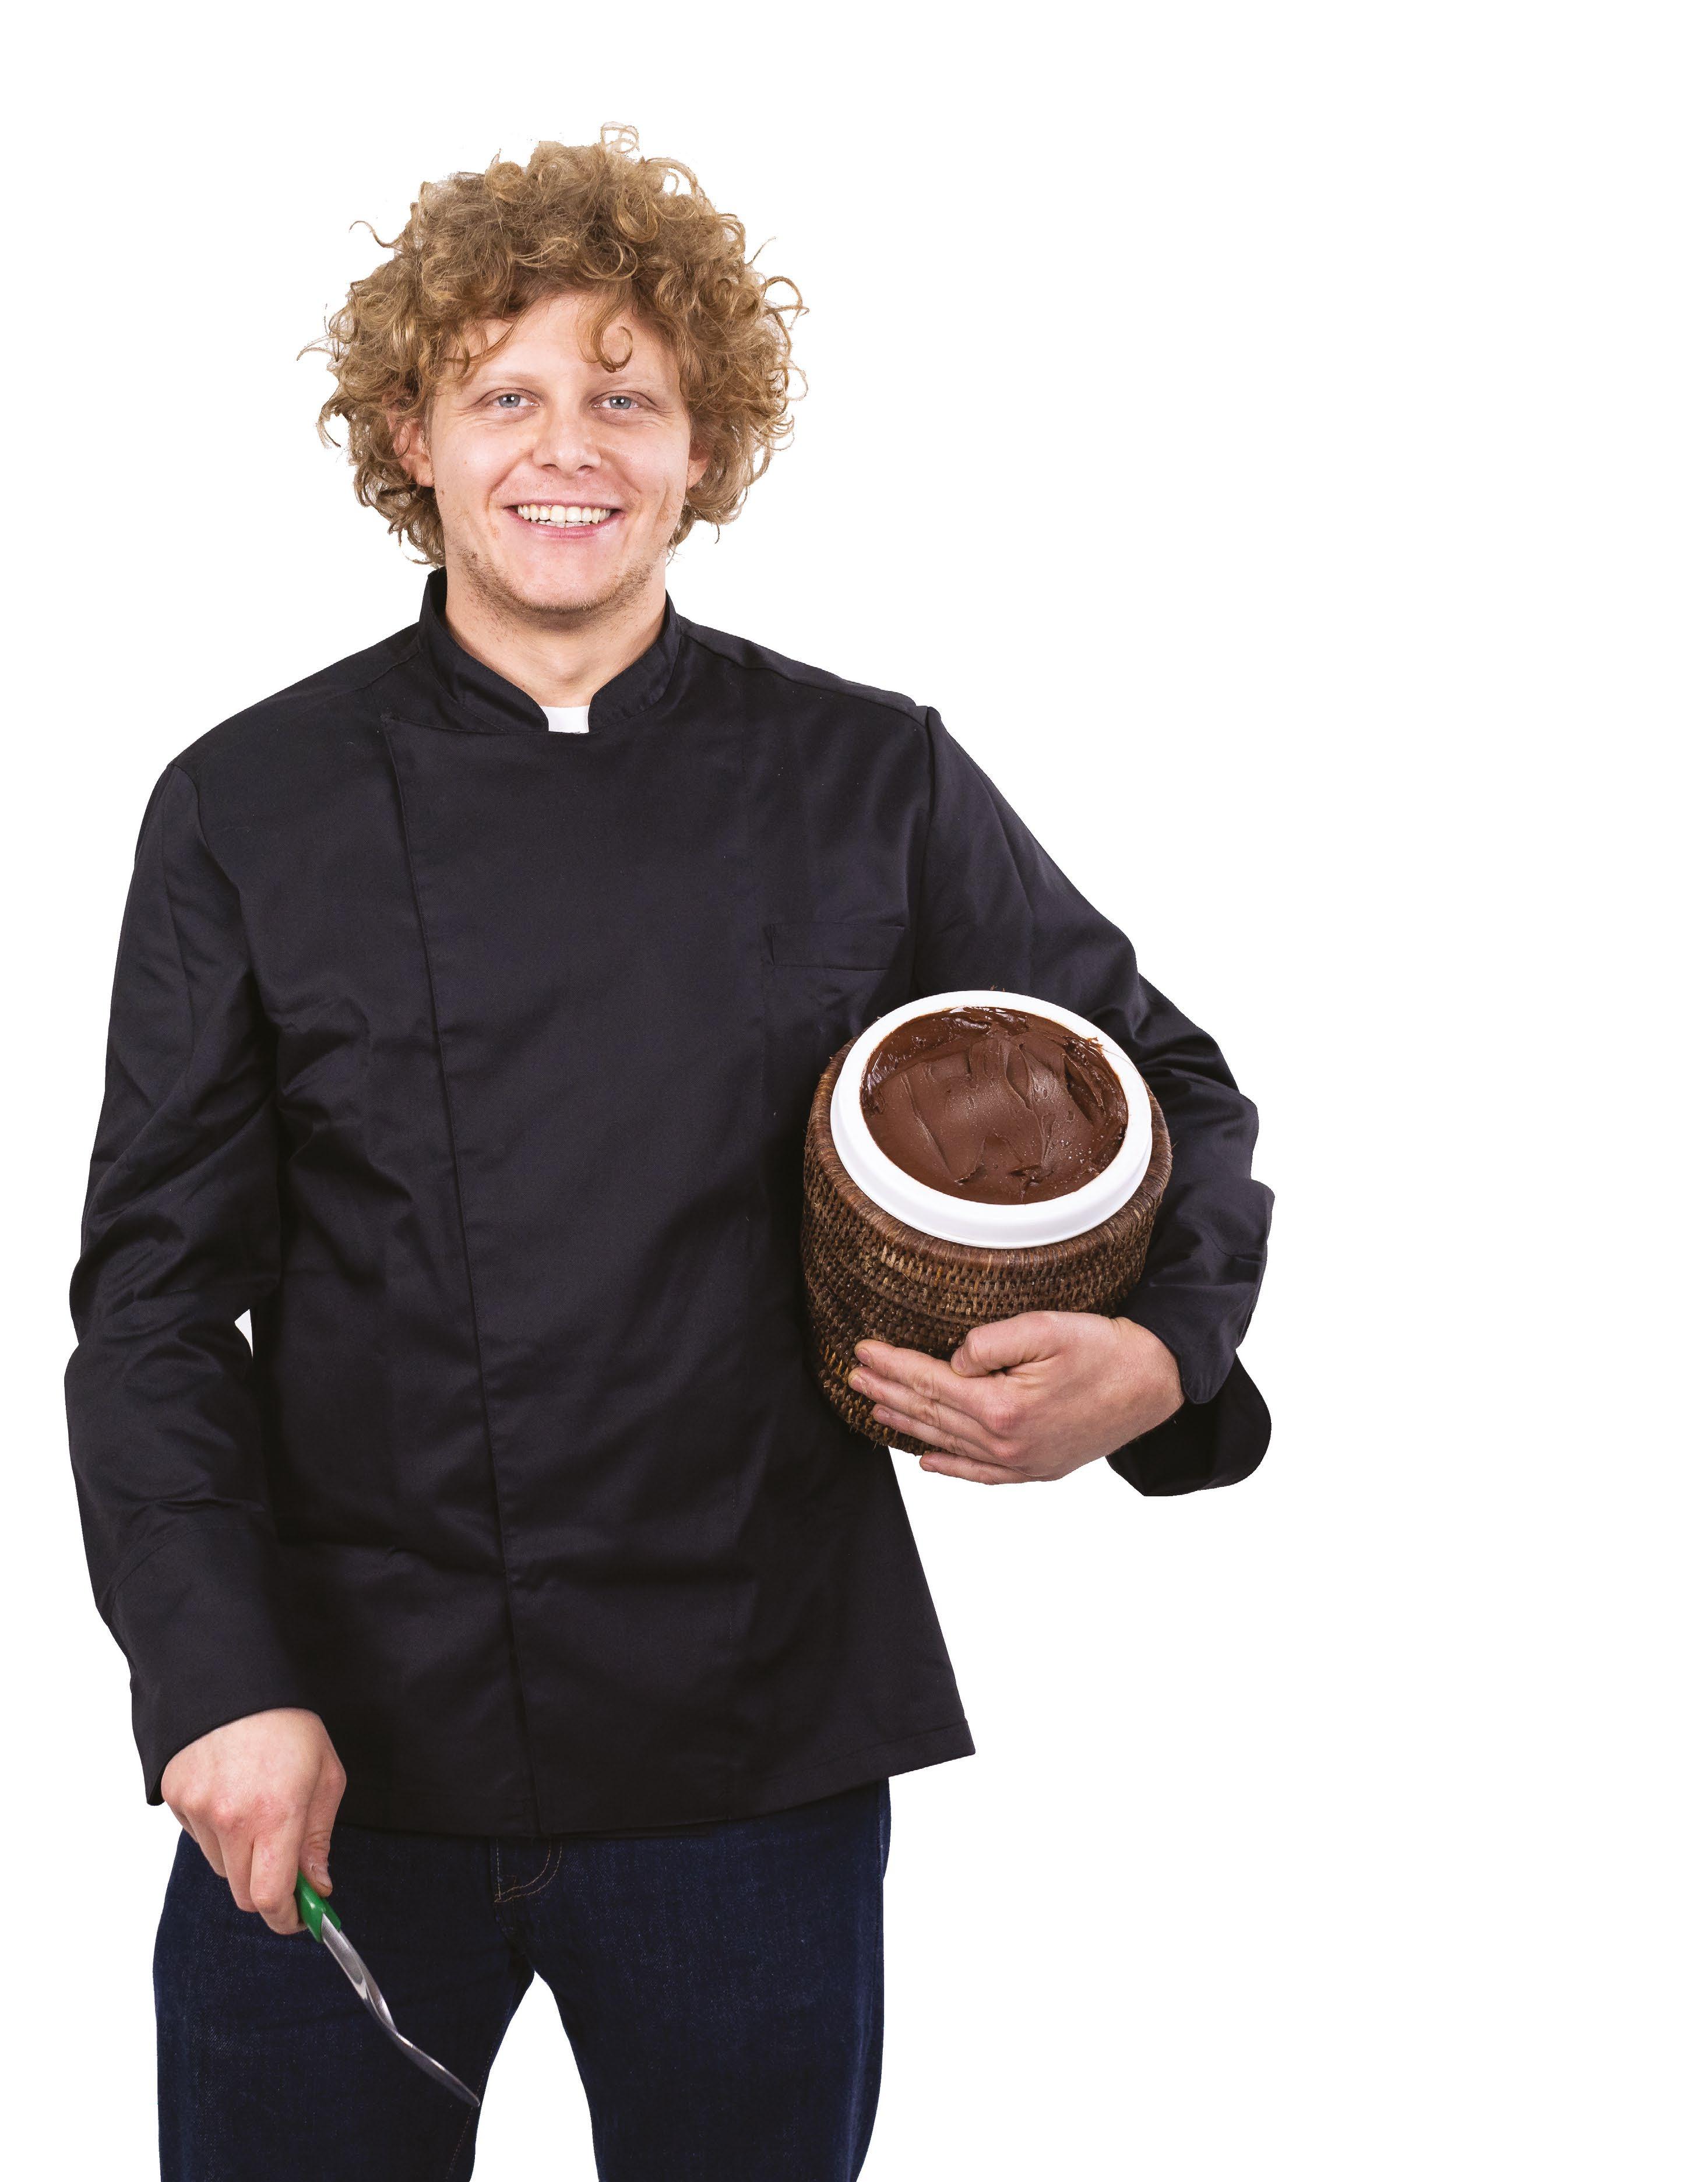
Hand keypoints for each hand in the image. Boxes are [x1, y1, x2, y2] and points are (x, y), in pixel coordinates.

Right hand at [160, 1708, 345, 1934]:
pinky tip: (233, 1797)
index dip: (286, 1917)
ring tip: (259, 1812)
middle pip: (243, 1893)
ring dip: (243, 1858)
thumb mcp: (325, 1775)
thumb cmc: (288, 1726)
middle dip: (268, 1890)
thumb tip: (318, 1885)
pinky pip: (200, 1840)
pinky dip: (218, 1833)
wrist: (234, 1681)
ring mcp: (198, 1810)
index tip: (299, 1918)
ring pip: (222, 1867)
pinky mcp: (176, 1799)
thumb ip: (319, 1837)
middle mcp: (231, 1819)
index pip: (270, 1896)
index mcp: (275, 1813)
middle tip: (288, 1868)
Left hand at [847, 1312, 1183, 1483]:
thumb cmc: (1105, 1349)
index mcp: (1002, 1407)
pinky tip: (927, 1461)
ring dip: (909, 1424)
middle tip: (854, 1375)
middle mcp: (1006, 1443)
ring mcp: (1022, 1462)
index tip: (862, 1349)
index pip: (930, 1383)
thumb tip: (954, 1360)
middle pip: (932, 1414)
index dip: (893, 1364)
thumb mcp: (1047, 1327)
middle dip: (889, 1391)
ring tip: (875, 1407)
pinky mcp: (1039, 1468)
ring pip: (950, 1443)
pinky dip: (951, 1467)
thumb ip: (991, 1341)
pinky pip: (982, 1474)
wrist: (1155, 1382)